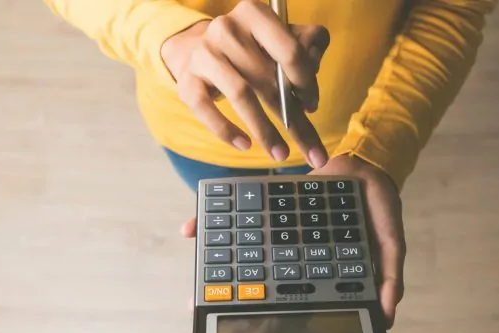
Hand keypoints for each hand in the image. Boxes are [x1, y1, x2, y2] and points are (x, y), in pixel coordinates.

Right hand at [161, 0, 330, 167]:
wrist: (199, 52)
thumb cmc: (251, 50)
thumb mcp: (282, 40)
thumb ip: (308, 48)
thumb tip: (311, 80)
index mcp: (255, 14)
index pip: (290, 51)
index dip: (306, 83)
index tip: (312, 106)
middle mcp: (227, 29)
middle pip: (268, 80)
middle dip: (293, 120)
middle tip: (312, 152)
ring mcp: (204, 54)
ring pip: (240, 94)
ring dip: (264, 130)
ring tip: (280, 153)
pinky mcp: (187, 81)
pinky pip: (206, 109)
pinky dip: (226, 130)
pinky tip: (244, 144)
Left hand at [180, 155, 405, 327]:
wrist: (367, 163)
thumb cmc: (380, 207)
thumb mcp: (392, 243)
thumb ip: (391, 276)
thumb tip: (387, 317)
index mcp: (320, 265)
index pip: (292, 293)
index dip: (270, 308)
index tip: (245, 322)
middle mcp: (298, 250)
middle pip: (261, 274)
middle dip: (233, 291)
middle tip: (200, 306)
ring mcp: (283, 230)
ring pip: (247, 248)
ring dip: (220, 259)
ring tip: (195, 277)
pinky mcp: (272, 206)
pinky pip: (246, 216)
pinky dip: (221, 222)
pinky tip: (192, 228)